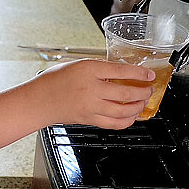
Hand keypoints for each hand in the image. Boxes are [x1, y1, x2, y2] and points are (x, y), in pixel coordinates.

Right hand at [34, 59, 154, 128]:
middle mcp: (91, 89)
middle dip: (143, 92)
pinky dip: (127, 121)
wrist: (39, 100)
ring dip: (138, 106)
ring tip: (142, 102)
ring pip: (123, 110)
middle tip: (149, 89)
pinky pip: (114, 123)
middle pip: (126, 92)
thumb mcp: (77, 65)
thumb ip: (99, 69)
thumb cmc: (54, 81)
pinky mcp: (90, 119)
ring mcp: (91, 106)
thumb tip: (121, 73)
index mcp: (88, 70)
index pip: (121, 70)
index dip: (140, 73)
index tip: (149, 74)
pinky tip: (132, 117)